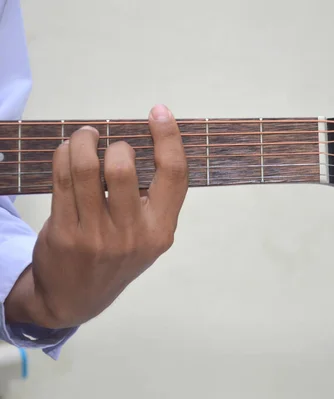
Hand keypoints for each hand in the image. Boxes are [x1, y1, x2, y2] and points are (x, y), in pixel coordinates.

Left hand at [5, 105, 187, 328]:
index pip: (174, 175)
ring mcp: (96, 235)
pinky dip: (63, 156)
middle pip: (124, 168)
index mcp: (161, 230)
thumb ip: (153, 200)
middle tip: (108, 142)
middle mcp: (132, 234)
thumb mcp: (148, 237)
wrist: (76, 298)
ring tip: (84, 136)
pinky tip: (66, 152)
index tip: (160, 112)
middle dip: (114, 144)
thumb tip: (148, 143)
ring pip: (85, 169)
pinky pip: (62, 180)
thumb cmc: (117, 258)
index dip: (169, 138)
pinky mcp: (64, 233)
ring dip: (83, 141)